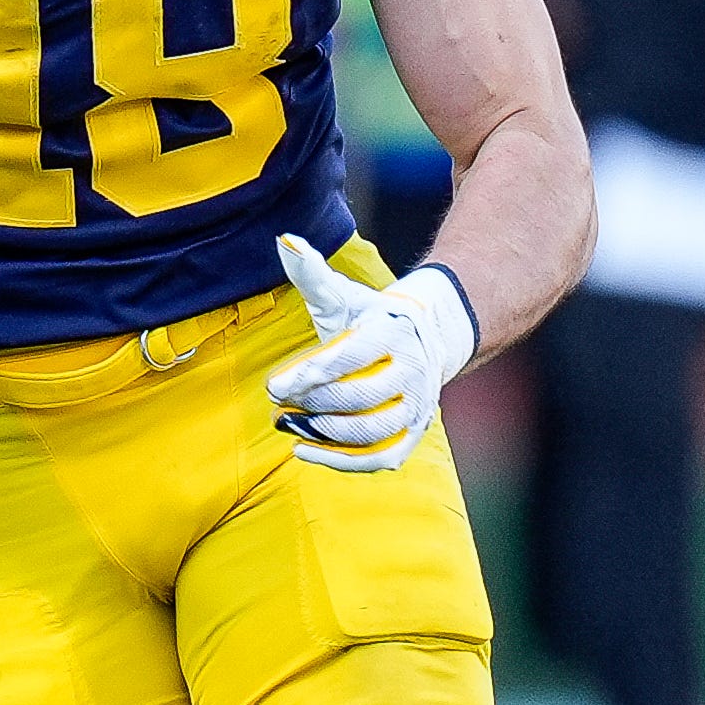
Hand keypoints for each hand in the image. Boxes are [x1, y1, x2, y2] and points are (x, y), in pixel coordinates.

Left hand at [262, 234, 474, 474]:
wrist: (430, 337)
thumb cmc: (372, 317)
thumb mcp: (343, 294)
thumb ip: (312, 274)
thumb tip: (285, 242)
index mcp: (392, 331)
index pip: (349, 356)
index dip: (310, 374)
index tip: (274, 387)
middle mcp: (411, 369)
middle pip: (357, 397)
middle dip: (312, 403)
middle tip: (279, 403)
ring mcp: (417, 405)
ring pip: (369, 431)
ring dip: (324, 434)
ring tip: (289, 425)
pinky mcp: (414, 433)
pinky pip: (381, 458)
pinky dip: (342, 462)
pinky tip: (305, 452)